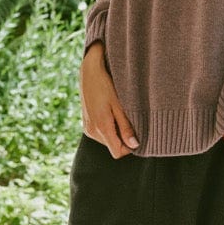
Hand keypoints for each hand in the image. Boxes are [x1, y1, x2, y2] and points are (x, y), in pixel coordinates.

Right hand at [80, 42, 139, 157]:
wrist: (90, 72)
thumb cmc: (106, 85)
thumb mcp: (119, 105)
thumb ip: (126, 127)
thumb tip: (134, 145)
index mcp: (101, 127)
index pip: (117, 152)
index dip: (129, 147)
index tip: (136, 133)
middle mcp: (92, 131)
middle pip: (113, 146)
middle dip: (123, 138)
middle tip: (129, 119)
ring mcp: (88, 128)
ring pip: (108, 140)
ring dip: (116, 132)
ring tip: (119, 113)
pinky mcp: (86, 124)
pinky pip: (101, 134)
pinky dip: (109, 127)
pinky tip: (111, 112)